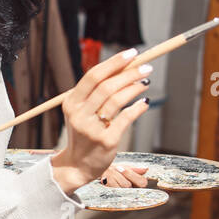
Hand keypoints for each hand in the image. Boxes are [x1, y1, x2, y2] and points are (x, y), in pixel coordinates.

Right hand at [49, 47, 152, 193]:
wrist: (78, 165)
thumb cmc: (83, 133)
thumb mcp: (80, 111)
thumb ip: (95, 93)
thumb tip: (123, 68)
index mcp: (71, 102)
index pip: (93, 76)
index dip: (114, 63)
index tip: (132, 54)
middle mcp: (79, 114)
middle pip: (107, 86)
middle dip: (130, 74)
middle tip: (147, 67)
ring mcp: (92, 129)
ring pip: (117, 100)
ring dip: (135, 88)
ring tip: (145, 83)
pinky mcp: (106, 141)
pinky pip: (126, 118)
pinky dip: (138, 108)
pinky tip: (144, 103)